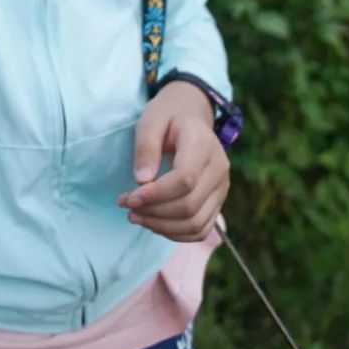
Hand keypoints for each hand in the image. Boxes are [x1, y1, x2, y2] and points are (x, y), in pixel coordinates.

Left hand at [118, 81, 229, 242]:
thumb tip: (142, 180)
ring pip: (196, 223)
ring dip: (162, 226)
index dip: (156, 194)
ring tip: (135, 216)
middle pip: (189, 205)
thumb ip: (146, 147)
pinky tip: (153, 223)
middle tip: (126, 206)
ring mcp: (222, 187)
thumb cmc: (167, 116)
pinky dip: (175, 233)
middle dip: (154, 212)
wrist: (191, 115)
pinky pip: (201, 229)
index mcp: (203, 143)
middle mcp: (219, 167)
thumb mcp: (150, 120)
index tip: (129, 197)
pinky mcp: (218, 201)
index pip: (184, 180)